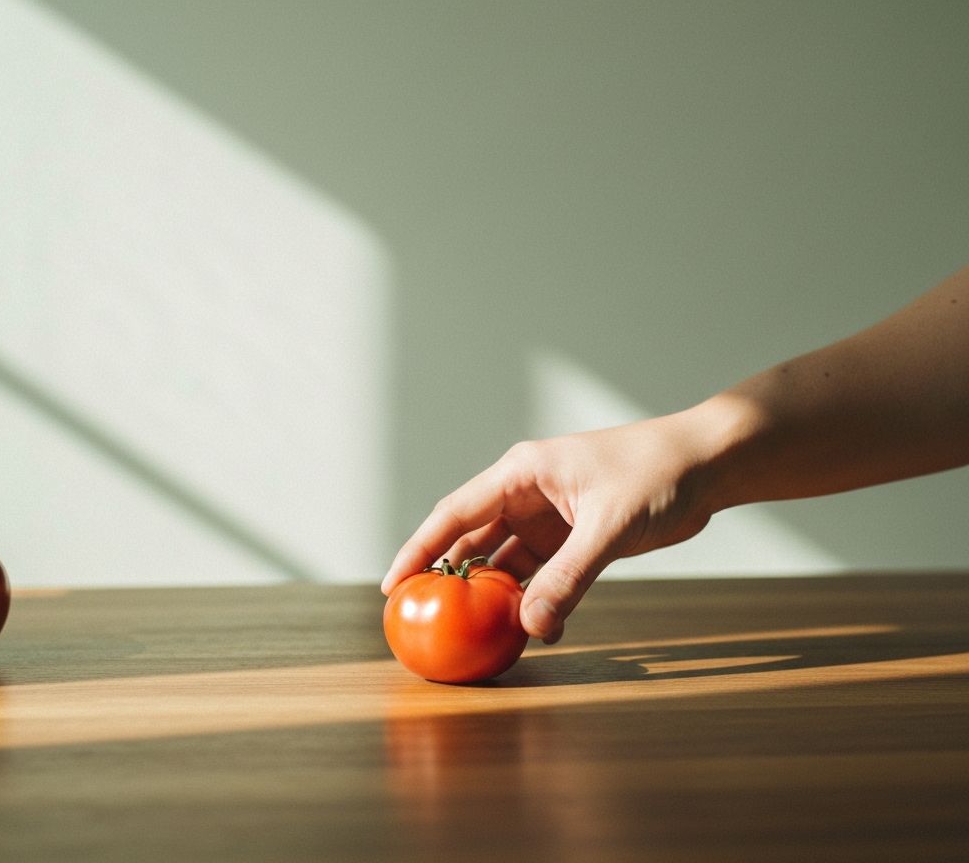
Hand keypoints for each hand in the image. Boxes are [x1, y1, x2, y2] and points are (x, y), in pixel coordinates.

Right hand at [381, 410, 724, 643]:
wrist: (705, 465)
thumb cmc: (656, 472)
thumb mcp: (609, 525)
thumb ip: (569, 576)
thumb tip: (531, 626)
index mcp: (521, 472)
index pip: (455, 513)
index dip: (420, 549)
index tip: (394, 585)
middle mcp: (527, 493)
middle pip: (473, 540)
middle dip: (451, 578)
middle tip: (425, 620)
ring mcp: (550, 517)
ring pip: (506, 561)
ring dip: (494, 596)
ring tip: (474, 634)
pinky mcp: (574, 537)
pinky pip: (541, 574)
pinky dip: (533, 600)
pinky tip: (533, 629)